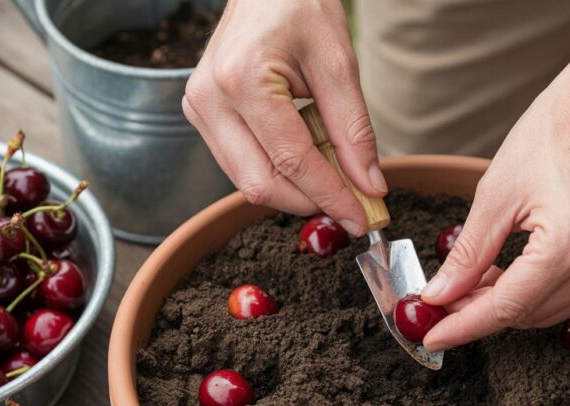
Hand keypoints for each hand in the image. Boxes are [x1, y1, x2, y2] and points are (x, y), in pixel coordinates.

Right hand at [182, 0, 385, 235]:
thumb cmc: (300, 7)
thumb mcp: (339, 63)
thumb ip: (354, 130)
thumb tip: (370, 187)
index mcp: (241, 80)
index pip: (292, 160)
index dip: (331, 196)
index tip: (364, 220)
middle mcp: (209, 99)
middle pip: (261, 183)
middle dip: (310, 201)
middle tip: (354, 204)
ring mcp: (199, 109)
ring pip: (249, 181)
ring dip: (296, 190)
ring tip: (335, 175)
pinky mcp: (202, 115)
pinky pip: (243, 164)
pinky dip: (280, 172)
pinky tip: (309, 158)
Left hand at [419, 68, 569, 350]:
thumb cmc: (552, 135)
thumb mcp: (496, 194)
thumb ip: (469, 254)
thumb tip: (439, 296)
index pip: (508, 306)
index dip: (464, 325)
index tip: (431, 336)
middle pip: (527, 313)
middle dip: (481, 311)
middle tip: (444, 297)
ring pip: (548, 311)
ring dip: (508, 303)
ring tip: (475, 279)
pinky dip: (535, 292)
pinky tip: (510, 272)